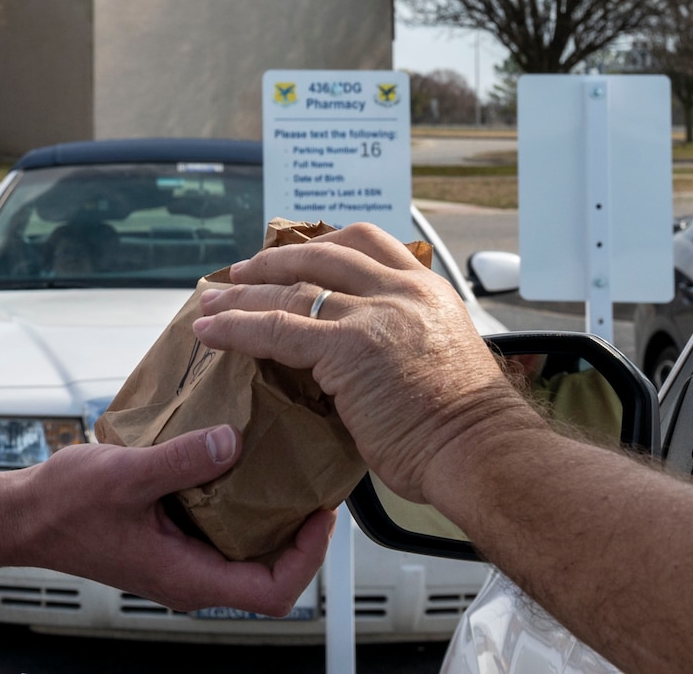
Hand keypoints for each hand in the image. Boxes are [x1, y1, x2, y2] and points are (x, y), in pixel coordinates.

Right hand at [15, 424, 332, 616]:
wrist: (25, 515)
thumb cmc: (64, 508)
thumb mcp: (128, 475)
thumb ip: (183, 460)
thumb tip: (233, 442)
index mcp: (186, 577)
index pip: (272, 592)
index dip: (308, 558)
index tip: (319, 514)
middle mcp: (190, 576)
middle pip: (269, 572)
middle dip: (298, 532)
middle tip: (311, 482)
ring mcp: (182, 560)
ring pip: (246, 550)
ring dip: (269, 513)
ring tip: (283, 465)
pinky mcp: (172, 540)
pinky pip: (221, 529)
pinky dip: (238, 500)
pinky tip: (235, 460)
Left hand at [192, 223, 535, 503]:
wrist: (481, 450)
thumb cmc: (466, 428)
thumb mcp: (443, 358)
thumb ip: (405, 340)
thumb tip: (370, 359)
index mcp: (427, 289)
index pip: (368, 242)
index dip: (324, 243)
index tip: (295, 252)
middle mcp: (400, 291)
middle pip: (322, 252)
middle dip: (274, 259)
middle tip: (243, 272)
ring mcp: (373, 314)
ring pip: (292, 289)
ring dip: (243, 295)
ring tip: (211, 302)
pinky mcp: (346, 347)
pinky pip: (276, 328)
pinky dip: (237, 327)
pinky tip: (212, 331)